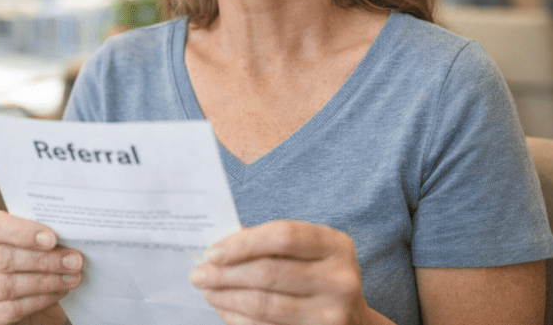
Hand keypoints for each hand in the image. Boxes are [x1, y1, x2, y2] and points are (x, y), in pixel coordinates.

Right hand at [0, 210, 82, 324]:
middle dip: (45, 260)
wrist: (36, 297)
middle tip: (74, 261)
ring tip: (72, 278)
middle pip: (4, 258)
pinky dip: (40, 300)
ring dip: (46, 281)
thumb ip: (46, 236)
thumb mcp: (40, 243)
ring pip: (8, 285)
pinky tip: (59, 293)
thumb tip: (71, 233)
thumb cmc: (37, 262)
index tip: (52, 238)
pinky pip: (11, 309)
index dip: (23, 232)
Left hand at [189, 220, 381, 324]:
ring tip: (207, 291)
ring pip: (263, 304)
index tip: (212, 252)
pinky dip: (238, 319)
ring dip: (226, 298)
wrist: (353, 320)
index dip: (243, 244)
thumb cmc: (318, 275)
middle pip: (268, 273)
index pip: (282, 236)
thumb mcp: (308, 250)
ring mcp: (330, 314)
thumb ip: (270, 243)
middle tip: (199, 274)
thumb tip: (220, 247)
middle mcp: (339, 280)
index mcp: (335, 245)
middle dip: (225, 274)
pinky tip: (225, 310)